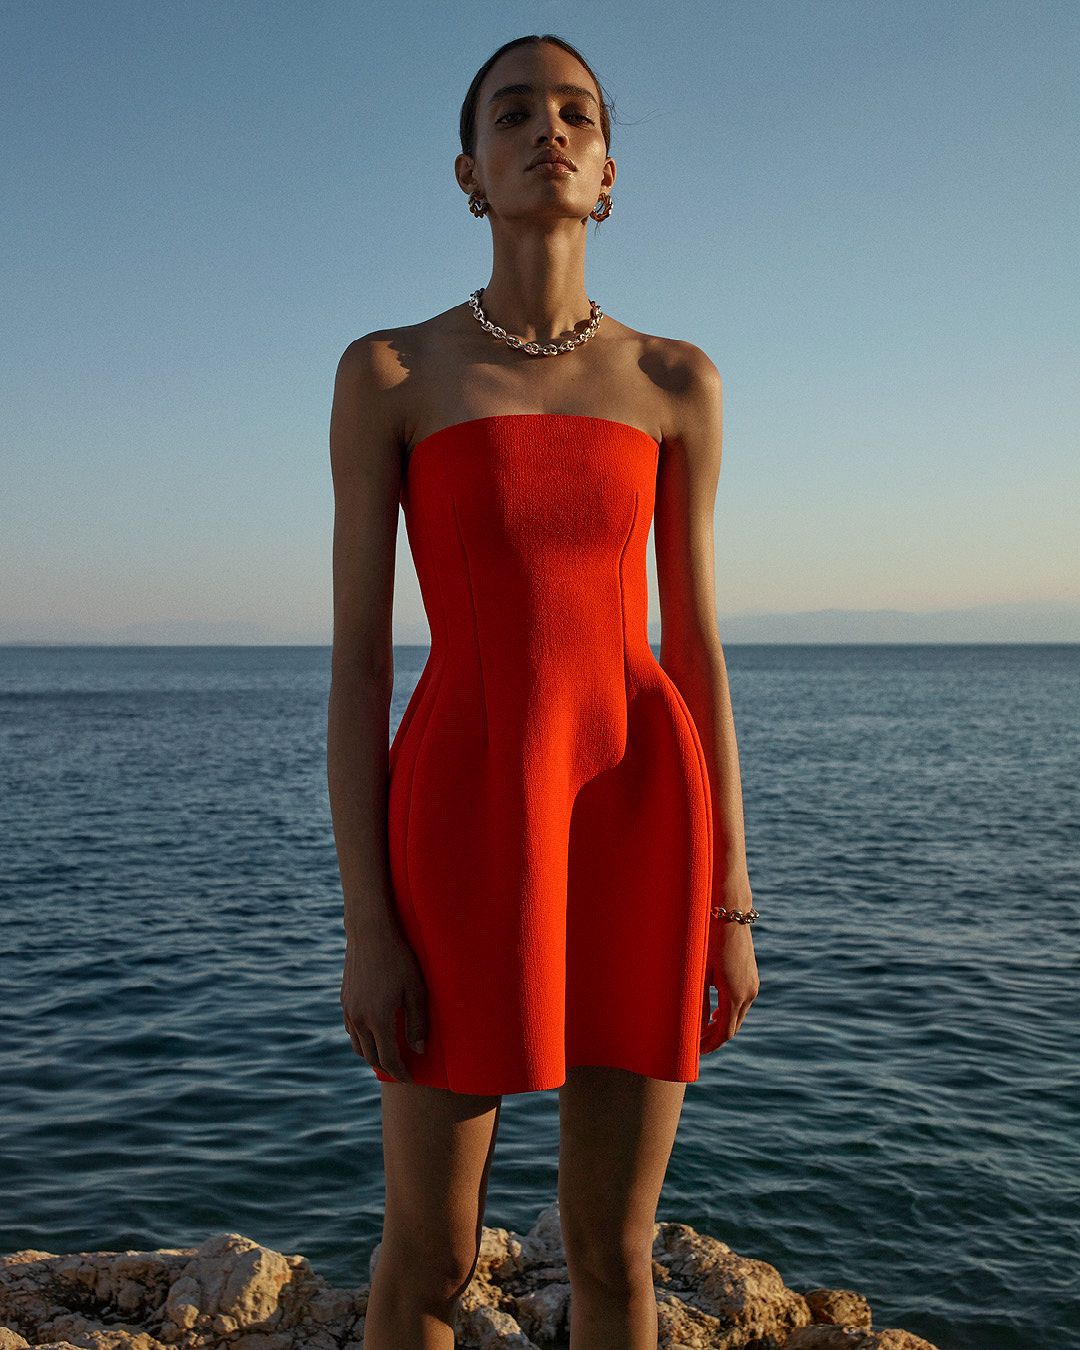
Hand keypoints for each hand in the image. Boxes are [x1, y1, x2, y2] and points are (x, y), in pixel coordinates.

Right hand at [340, 920, 427, 1082]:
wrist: (370, 933)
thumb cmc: (399, 959)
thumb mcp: (416, 990)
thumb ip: (417, 1023)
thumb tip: (418, 1050)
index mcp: (378, 1020)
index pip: (388, 1059)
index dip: (400, 1072)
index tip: (410, 1078)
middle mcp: (359, 1020)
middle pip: (371, 1056)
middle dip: (387, 1067)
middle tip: (402, 1070)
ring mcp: (349, 1010)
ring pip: (357, 1045)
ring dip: (372, 1055)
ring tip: (388, 1056)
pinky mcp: (344, 1000)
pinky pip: (351, 1030)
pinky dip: (362, 1040)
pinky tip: (373, 1035)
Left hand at [700, 875, 759, 1053]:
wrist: (729, 911)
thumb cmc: (706, 937)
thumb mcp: (698, 971)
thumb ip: (696, 1000)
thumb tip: (694, 1026)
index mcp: (734, 994)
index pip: (724, 1032)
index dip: (709, 1045)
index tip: (694, 1053)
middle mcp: (748, 992)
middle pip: (733, 1027)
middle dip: (715, 1038)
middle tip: (695, 1046)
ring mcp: (753, 983)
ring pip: (738, 1014)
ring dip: (722, 1025)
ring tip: (701, 1031)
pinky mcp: (752, 975)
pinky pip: (742, 1002)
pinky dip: (729, 1011)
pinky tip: (714, 1011)